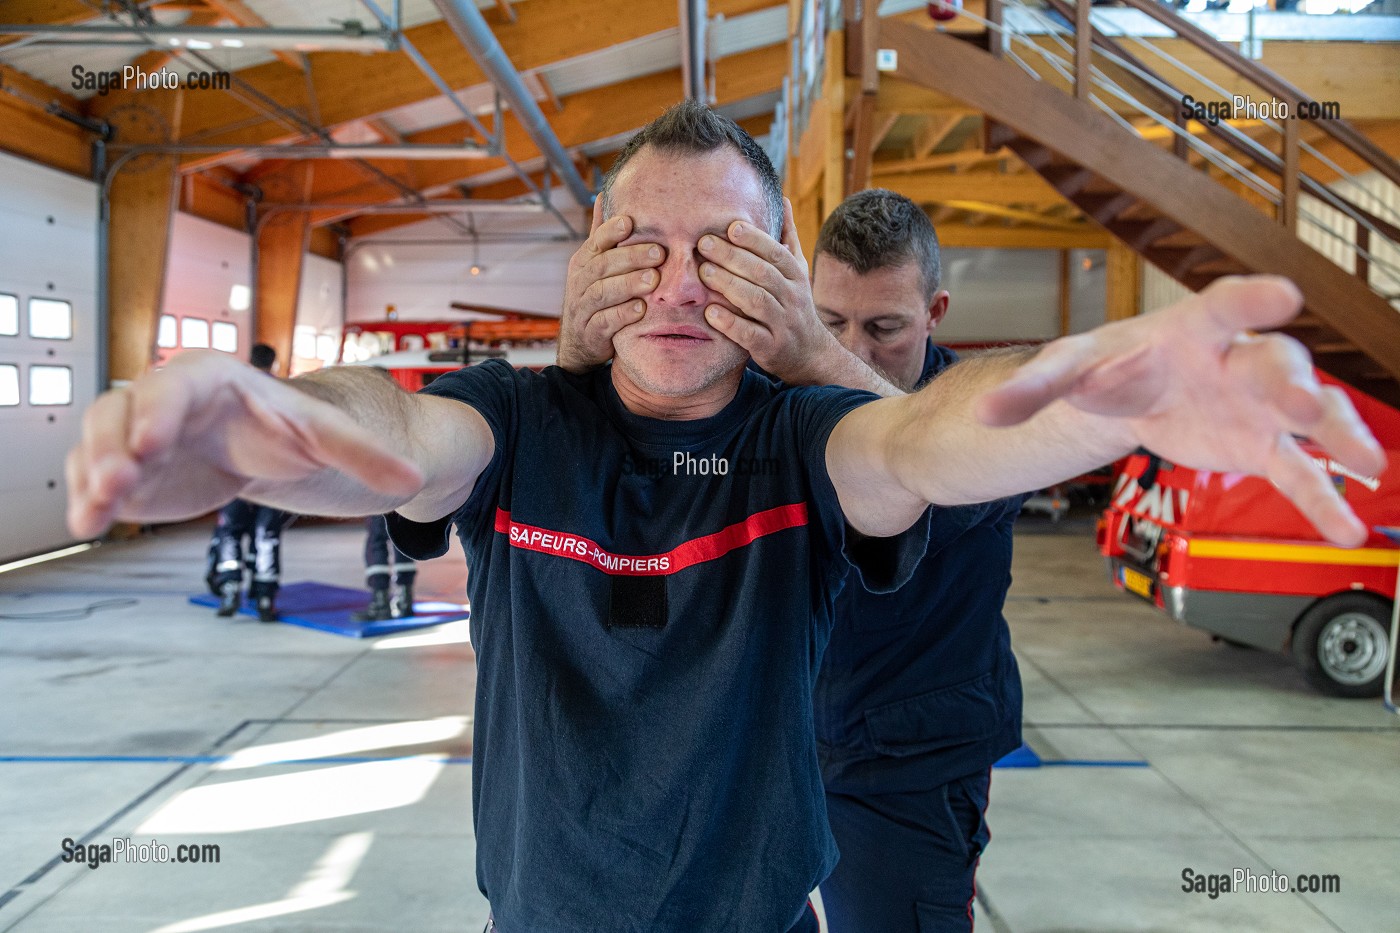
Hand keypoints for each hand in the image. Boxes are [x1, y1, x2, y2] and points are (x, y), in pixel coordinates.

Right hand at [65, 352, 422, 537]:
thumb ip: (367, 456)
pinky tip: (89, 526)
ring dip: (92, 475)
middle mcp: (171, 401)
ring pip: (102, 444)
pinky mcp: (138, 473)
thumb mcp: (336, 440)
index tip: (151, 442)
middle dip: (114, 445)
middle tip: (115, 483)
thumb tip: (413, 482)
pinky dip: (91, 499)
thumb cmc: (303, 430)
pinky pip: (100, 478)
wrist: (282, 451)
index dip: (160, 409)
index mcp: (219, 380)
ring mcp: (146, 436)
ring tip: (93, 513)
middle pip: (125, 411)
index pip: (180, 384)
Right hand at [557, 199, 665, 372]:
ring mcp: (583, 307)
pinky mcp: (591, 332)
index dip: (611, 231)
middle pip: (603, 265)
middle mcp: (580, 282)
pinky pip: (606, 322)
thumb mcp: (595, 265)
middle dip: (631, 257)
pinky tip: (642, 309)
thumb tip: (603, 196)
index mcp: (583, 262)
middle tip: (659, 252)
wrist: (580, 343)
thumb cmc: (595, 297)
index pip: (596, 242)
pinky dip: (623, 315)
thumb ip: (601, 236)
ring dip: (629, 284)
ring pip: (603, 292)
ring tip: (654, 279)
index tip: (631, 221)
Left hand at [698, 198, 840, 382]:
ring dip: (729, 285)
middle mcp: (792, 297)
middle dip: (733, 257)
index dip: (754, 239)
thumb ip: (787, 237)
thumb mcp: (796, 270)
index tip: (730, 226)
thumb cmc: (793, 304)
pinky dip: (730, 323)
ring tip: (703, 272)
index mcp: (795, 275)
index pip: (776, 253)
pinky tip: (710, 312)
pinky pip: (750, 334)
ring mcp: (783, 324)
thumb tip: (784, 200)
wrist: (810, 353)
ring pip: (757, 301)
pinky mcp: (771, 348)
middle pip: (763, 274)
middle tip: (704, 244)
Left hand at [977, 276, 1386, 545]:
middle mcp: (1235, 360)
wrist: (1130, 392)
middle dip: (1293, 380)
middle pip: (1274, 362)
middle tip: (1307, 402)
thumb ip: (1031, 387)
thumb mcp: (1065, 371)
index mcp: (1190, 330)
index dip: (1252, 298)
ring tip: (1367, 463)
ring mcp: (1255, 405)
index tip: (1283, 292)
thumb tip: (985, 412)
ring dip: (1335, 433)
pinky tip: (1347, 529)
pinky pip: (1297, 474)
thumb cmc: (1105, 365)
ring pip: (1305, 415)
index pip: (1225, 305)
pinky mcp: (1259, 447)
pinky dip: (1322, 500)